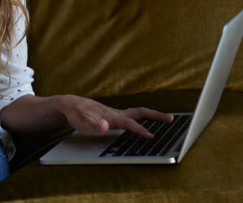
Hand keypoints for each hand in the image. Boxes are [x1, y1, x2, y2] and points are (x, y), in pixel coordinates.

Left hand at [57, 95, 172, 138]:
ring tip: (165, 119)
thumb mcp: (83, 124)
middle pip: (140, 112)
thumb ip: (94, 126)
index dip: (140, 130)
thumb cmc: (77, 115)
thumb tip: (105, 126)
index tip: (152, 136)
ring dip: (151, 115)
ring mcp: (115, 113)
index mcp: (112, 116)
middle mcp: (116, 113)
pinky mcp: (113, 115)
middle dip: (156, 116)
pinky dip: (141, 117)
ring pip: (136, 113)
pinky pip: (131, 116)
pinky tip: (142, 123)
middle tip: (171, 119)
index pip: (130, 124)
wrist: (70, 104)